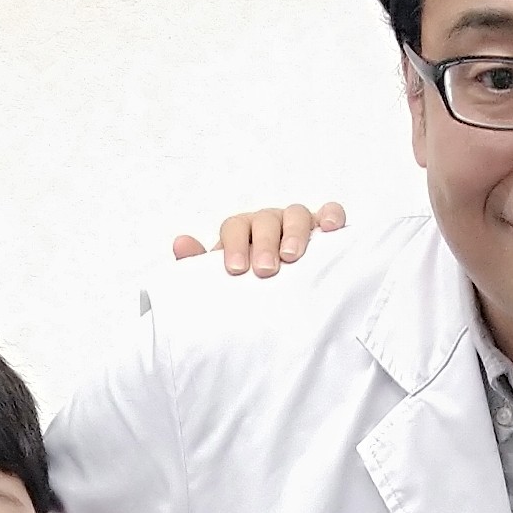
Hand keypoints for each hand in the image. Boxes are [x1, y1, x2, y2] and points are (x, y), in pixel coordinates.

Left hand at [173, 202, 345, 276]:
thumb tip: (181, 244)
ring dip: (293, 233)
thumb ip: (198, 265)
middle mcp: (269, 223)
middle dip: (263, 243)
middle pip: (265, 219)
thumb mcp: (222, 280)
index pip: (235, 226)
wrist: (283, 300)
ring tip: (292, 256)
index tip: (236, 270)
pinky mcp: (325, 229)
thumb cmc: (252, 285)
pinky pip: (330, 213)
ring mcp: (298, 224)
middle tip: (265, 270)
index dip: (234, 245)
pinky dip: (331, 215)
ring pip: (296, 214)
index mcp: (243, 232)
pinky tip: (330, 229)